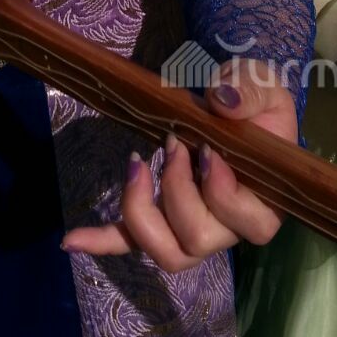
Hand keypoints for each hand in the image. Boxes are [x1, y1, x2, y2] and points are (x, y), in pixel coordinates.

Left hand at [61, 60, 296, 271]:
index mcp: (265, 203)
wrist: (242, 113)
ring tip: (136, 164)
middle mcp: (231, 229)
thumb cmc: (258, 105)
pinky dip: (102, 241)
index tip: (208, 147)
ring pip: (167, 252)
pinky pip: (132, 240)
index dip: (221, 189)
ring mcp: (195, 230)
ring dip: (142, 209)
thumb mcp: (262, 84)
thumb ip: (249, 89)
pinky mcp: (164, 220)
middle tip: (173, 142)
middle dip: (176, 189)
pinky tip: (71, 240)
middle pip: (196, 240)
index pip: (248, 221)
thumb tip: (221, 101)